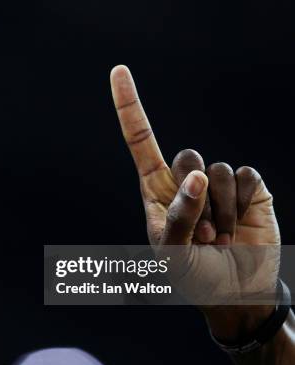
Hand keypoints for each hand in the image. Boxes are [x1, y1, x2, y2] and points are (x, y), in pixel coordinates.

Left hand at [109, 65, 280, 338]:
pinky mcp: (248, 187)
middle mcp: (185, 181)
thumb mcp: (171, 252)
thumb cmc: (192, 274)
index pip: (140, 141)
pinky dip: (240, 207)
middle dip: (194, 196)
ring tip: (218, 237)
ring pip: (215, 169)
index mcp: (156, 190)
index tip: (118, 71)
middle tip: (200, 234)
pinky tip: (239, 228)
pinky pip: (244, 176)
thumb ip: (179, 215)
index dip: (130, 106)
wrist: (233, 292)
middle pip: (185, 155)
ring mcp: (217, 183)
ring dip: (218, 211)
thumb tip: (198, 176)